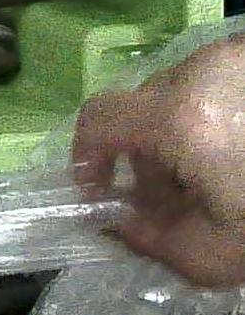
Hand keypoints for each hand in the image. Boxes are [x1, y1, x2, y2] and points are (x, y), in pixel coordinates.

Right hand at [72, 34, 244, 286]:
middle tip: (171, 201)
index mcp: (180, 116)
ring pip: (189, 92)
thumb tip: (118, 221)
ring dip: (188, 135)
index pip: (99, 119)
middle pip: (146, 105)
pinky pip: (228, 84)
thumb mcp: (218, 256)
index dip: (86, 157)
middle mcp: (205, 70)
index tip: (100, 193)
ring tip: (222, 180)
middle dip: (146, 154)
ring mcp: (243, 58)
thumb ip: (150, 241)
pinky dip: (225, 118)